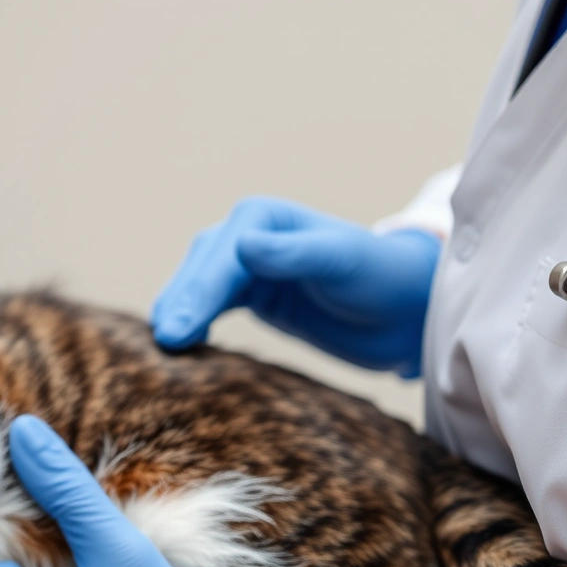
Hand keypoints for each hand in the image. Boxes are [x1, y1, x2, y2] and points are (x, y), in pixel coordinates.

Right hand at [151, 197, 439, 375]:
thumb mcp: (341, 260)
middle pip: (199, 271)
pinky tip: (179, 347)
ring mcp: (244, 268)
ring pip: (197, 289)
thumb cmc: (382, 276)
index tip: (177, 328)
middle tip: (163, 343)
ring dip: (179, 314)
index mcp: (262, 217)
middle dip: (181, 304)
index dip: (197, 292)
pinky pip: (210, 308)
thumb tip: (241, 245)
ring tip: (161, 348)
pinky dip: (193, 324)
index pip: (220, 257)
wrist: (406, 309)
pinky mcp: (251, 297)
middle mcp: (246, 236)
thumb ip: (294, 254)